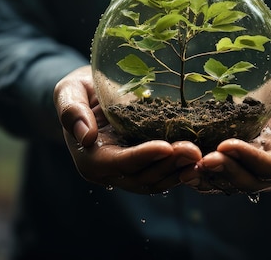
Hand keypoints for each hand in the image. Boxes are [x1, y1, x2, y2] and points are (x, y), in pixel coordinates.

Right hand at [54, 66, 201, 193]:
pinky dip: (181, 170)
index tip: (166, 146)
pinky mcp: (143, 167)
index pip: (119, 163)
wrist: (88, 95)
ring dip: (179, 170)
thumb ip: (72, 110)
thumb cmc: (78, 89)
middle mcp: (109, 172)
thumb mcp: (68, 91)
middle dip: (169, 165)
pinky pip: (163, 175)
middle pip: (142, 177)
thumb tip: (85, 136)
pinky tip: (200, 158)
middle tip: (195, 150)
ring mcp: (127, 172)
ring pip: (156, 181)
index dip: (143, 156)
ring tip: (202, 154)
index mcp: (90, 158)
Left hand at [179, 69, 270, 193]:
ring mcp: (253, 168)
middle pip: (247, 180)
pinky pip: (217, 172)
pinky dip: (199, 170)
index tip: (226, 144)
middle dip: (223, 171)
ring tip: (184, 164)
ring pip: (228, 182)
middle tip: (201, 158)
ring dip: (206, 176)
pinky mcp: (237, 161)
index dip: (249, 158)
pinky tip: (180, 161)